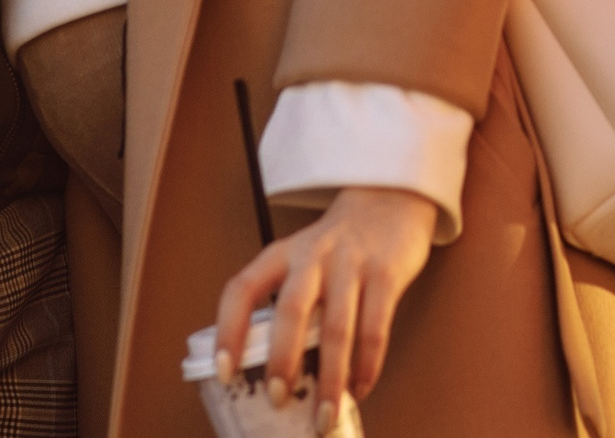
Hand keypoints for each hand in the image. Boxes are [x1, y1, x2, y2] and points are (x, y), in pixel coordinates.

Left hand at [214, 187, 437, 429]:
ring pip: (337, 328)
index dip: (228, 330)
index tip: (224, 371)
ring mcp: (351, 263)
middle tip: (277, 398)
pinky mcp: (386, 273)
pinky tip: (361, 388)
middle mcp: (312, 256)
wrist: (390, 200)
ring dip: (330, 378)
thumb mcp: (303, 260)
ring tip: (324, 416)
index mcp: (282, 255)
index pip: (242, 289)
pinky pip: (375, 328)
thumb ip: (290, 303)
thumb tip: (275, 372)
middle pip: (290, 311)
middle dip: (282, 360)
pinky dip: (367, 365)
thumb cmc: (339, 245)